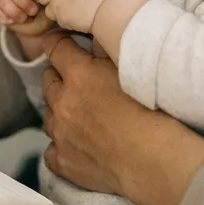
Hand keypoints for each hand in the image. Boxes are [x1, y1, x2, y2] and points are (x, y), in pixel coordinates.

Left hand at [41, 33, 203, 204]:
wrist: (155, 160)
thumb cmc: (153, 112)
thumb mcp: (131, 69)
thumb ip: (107, 52)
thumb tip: (94, 42)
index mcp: (79, 75)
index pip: (55, 48)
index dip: (56, 42)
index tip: (59, 42)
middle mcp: (63, 103)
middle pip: (48, 81)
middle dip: (59, 77)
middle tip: (76, 80)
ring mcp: (60, 134)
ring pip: (48, 115)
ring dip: (60, 111)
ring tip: (80, 115)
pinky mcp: (63, 162)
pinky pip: (51, 150)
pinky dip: (61, 145)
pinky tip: (76, 144)